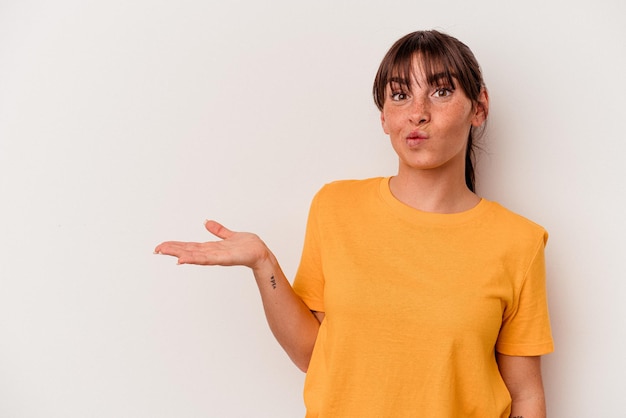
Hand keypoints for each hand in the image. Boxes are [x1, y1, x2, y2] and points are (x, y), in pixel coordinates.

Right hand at [154, 220, 270, 269]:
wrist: (261, 254)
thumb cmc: (248, 247)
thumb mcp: (230, 235)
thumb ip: (218, 230)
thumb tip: (206, 222)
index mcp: (211, 248)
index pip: (190, 246)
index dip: (176, 246)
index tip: (162, 246)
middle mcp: (211, 253)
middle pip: (188, 250)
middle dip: (172, 250)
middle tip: (156, 249)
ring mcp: (216, 256)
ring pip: (194, 255)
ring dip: (179, 254)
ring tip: (165, 252)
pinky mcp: (224, 258)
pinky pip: (207, 258)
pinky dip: (194, 259)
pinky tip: (183, 259)